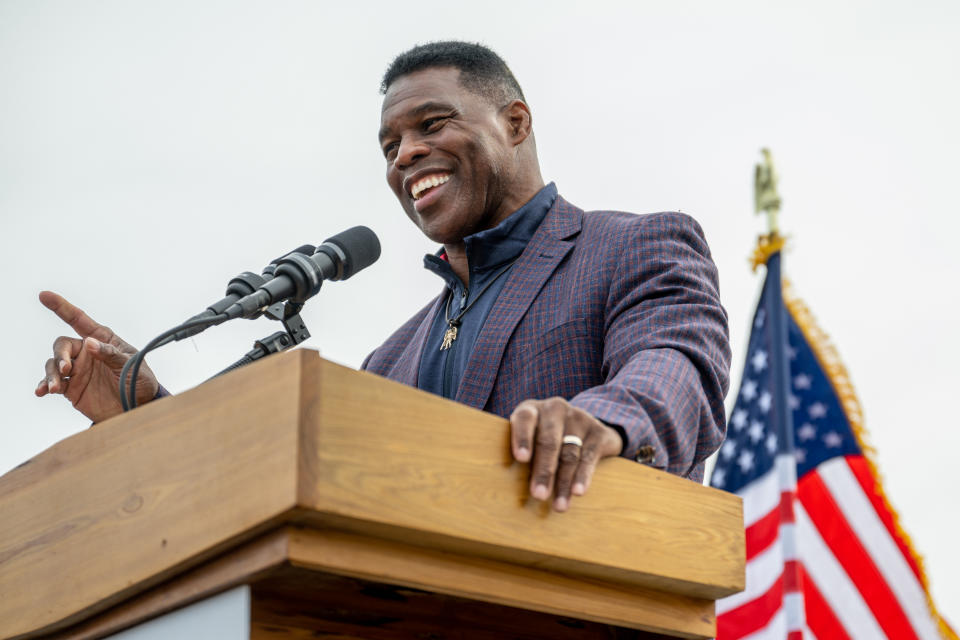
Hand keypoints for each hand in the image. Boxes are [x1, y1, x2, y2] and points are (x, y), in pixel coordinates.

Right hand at [35, 291, 158, 422]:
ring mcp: (78, 370)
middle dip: (60, 355)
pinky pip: (52, 383)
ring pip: (53, 364)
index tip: (44, 295)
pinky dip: (44, 385)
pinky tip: (42, 391)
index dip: (61, 307)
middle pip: (62, 345)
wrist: (139, 408)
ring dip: (51, 374)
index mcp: (103, 340)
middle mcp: (87, 352)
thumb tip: (89, 343)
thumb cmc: (140, 381)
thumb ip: (111, 354)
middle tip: (67, 368)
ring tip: (54, 387)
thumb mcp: (131, 365)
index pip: (79, 320)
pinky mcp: (71, 387)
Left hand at [510, 397, 623, 511]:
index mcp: (532, 409)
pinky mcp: (598, 431)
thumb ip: (522, 454)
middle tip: (539, 495)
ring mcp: (578, 417)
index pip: (524, 418)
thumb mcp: (530, 438)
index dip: (522, 438)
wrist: (586, 426)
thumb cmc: (545, 439)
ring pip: (569, 453)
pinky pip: (589, 457)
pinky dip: (583, 476)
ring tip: (559, 506)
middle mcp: (555, 409)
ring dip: (563, 482)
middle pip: (549, 442)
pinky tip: (578, 492)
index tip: (521, 459)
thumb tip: (507, 487)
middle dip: (544, 471)